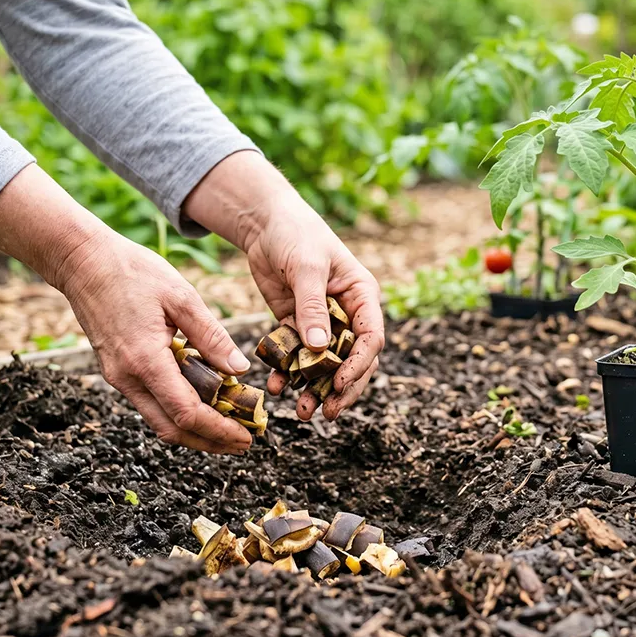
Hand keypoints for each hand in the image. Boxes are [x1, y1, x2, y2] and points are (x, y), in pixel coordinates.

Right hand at [0, 164, 253, 453]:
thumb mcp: (182, 297)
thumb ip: (212, 336)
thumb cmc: (132, 271)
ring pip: (159, 421)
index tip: (247, 435)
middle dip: (210, 442)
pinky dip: (177, 412)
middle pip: (173, 430)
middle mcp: (128, 377)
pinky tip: (202, 404)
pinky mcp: (117, 372)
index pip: (187, 414)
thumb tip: (239, 371)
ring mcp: (119, 377)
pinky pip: (150, 403)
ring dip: (194, 431)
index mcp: (146, 360)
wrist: (82, 261)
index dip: (220, 431)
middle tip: (244, 442)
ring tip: (228, 428)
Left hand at [185, 152, 384, 420]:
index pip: (370, 338)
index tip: (338, 383)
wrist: (264, 224)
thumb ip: (312, 307)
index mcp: (361, 296)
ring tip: (302, 412)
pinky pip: (295, 356)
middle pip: (351, 360)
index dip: (358, 365)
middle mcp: (347, 313)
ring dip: (313, 388)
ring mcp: (321, 322)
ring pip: (323, 364)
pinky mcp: (296, 325)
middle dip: (340, 388)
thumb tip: (319, 348)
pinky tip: (275, 387)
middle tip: (326, 412)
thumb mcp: (307, 268)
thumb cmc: (296, 234)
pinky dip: (287, 373)